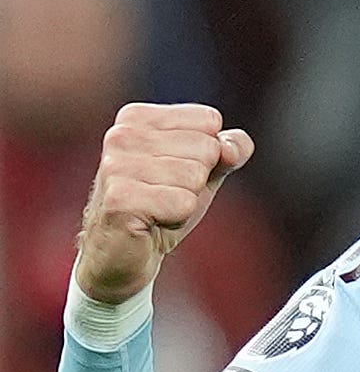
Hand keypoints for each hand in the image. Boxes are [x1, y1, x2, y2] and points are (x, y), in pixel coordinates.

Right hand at [75, 103, 252, 304]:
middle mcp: (121, 135)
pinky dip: (177, 218)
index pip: (209, 120)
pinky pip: (183, 203)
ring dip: (185, 201)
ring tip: (158, 208)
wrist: (123, 254)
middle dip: (197, 180)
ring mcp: (116, 166)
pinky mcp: (119, 199)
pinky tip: (151, 221)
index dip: (208, 154)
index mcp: (137, 117)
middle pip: (207, 148)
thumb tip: (231, 148)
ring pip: (195, 176)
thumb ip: (230, 150)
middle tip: (166, 195)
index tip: (176, 172)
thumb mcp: (205, 171)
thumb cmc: (164, 205)